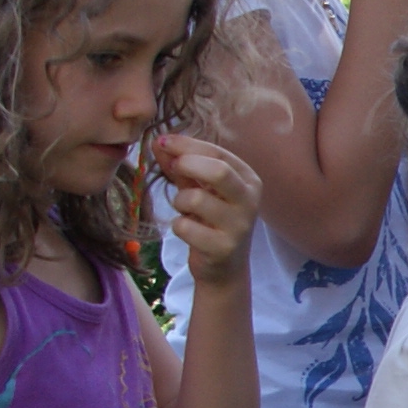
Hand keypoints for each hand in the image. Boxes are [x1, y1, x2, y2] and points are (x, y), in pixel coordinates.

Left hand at [148, 133, 264, 285]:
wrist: (223, 267)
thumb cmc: (210, 220)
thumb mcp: (198, 187)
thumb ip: (180, 165)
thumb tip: (158, 142)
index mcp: (248, 179)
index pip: (218, 153)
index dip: (186, 145)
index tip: (162, 141)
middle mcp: (249, 200)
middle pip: (219, 172)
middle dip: (187, 164)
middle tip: (172, 168)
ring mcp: (238, 226)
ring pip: (196, 199)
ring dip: (179, 201)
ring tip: (183, 209)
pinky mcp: (223, 248)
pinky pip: (186, 227)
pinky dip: (178, 225)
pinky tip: (187, 230)